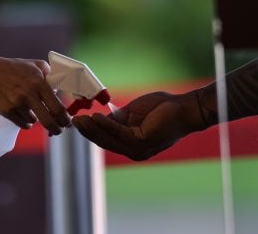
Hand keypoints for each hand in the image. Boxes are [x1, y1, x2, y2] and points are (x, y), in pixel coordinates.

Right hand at [0, 54, 70, 134]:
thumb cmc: (13, 69)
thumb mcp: (34, 65)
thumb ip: (49, 73)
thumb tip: (60, 87)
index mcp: (39, 82)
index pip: (57, 106)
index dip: (65, 118)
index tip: (67, 122)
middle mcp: (29, 93)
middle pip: (48, 120)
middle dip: (56, 129)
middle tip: (58, 130)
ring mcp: (17, 103)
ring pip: (33, 121)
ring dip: (36, 119)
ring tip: (30, 108)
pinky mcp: (6, 111)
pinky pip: (22, 124)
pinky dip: (25, 122)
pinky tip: (23, 113)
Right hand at [72, 91, 198, 160]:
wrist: (184, 108)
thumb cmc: (163, 108)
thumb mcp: (134, 113)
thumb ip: (118, 118)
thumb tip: (101, 117)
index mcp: (132, 145)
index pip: (107, 140)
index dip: (92, 132)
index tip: (78, 121)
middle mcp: (134, 151)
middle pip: (105, 142)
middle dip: (88, 132)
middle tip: (73, 121)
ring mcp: (138, 148)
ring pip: (109, 139)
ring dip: (93, 128)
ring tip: (79, 119)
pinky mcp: (142, 141)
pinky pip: (119, 132)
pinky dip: (106, 124)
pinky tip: (95, 116)